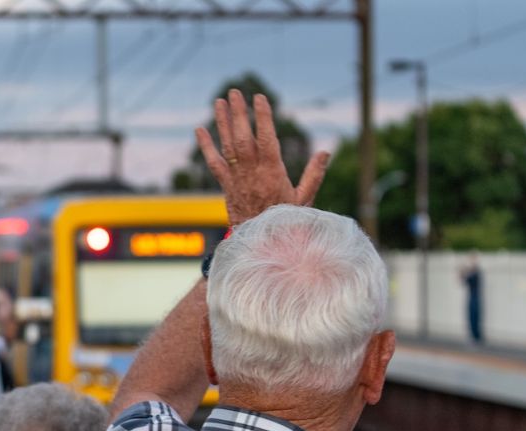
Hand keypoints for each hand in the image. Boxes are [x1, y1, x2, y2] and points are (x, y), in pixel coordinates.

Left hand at [195, 89, 329, 225]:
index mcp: (272, 172)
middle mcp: (252, 173)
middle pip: (243, 138)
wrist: (260, 243)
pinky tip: (199, 129)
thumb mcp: (304, 199)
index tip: (260, 98)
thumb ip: (314, 175)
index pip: (267, 138)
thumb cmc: (285, 221)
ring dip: (222, 123)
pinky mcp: (226, 186)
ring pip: (228, 146)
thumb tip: (325, 152)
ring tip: (219, 101)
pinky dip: (206, 146)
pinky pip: (214, 163)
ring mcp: (237, 179)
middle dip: (239, 113)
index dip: (263, 118)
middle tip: (235, 91)